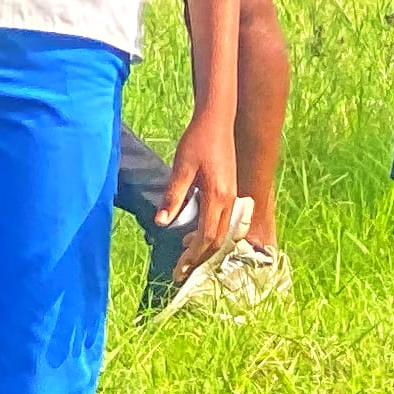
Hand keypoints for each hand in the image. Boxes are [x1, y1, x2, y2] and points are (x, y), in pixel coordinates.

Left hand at [158, 110, 239, 273]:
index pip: (206, 237)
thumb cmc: (197, 140)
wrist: (217, 119)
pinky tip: (193, 236)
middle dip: (199, 260)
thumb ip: (173, 196)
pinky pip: (223, 223)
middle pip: (216, 241)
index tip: (178, 270)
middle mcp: (229, 200)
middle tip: (181, 273)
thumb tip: (161, 223)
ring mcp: (232, 197)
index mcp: (217, 196)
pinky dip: (210, 236)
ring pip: (222, 234)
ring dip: (205, 250)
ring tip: (186, 259)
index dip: (192, 257)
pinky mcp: (230, 193)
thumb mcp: (181, 167)